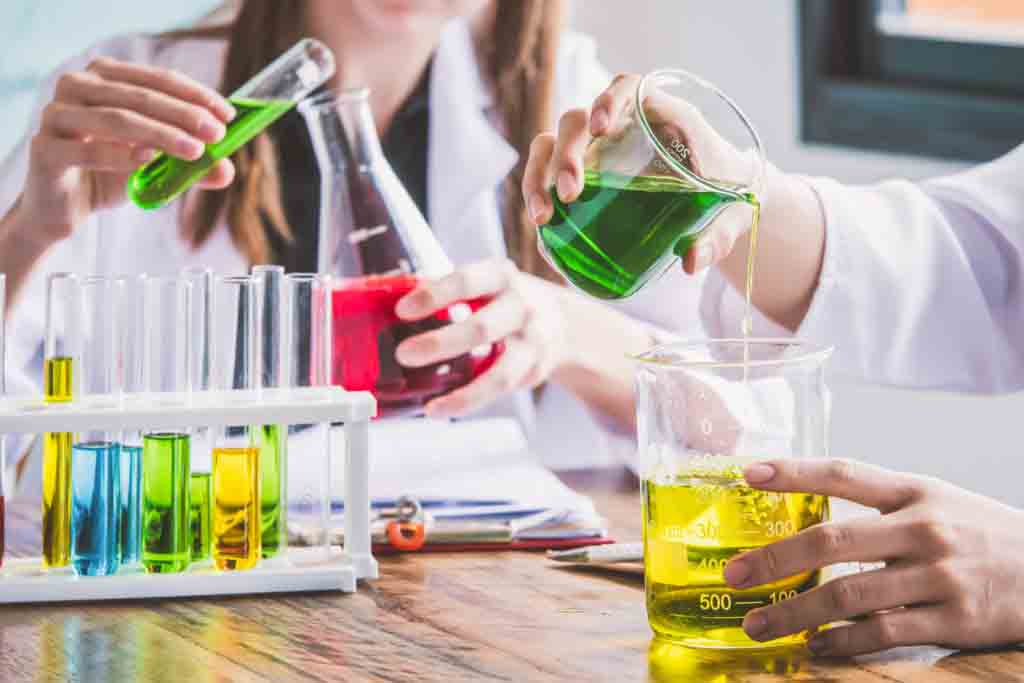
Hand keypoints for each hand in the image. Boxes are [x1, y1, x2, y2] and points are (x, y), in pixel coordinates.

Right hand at [20, 57, 236, 243]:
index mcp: (105, 78)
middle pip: (140, 96)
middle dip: (184, 114)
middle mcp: (77, 87)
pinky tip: (147, 160)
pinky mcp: (45, 150)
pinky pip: (85, 151)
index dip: (195, 95)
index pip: (158, 79)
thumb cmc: (107, 174)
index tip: (228, 115)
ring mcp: (56, 116)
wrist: (63, 207)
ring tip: (195, 151)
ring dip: (161, 134)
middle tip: (216, 134)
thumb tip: (227, 170)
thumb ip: (188, 166)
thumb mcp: (154, 167)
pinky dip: (119, 155)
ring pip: (117, 119)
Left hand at [393, 259, 568, 416]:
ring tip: (429, 404)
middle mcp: (520, 307)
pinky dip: (468, 402)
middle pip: (482, 328)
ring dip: (462, 391)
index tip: (402, 310)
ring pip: (499, 372)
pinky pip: (499, 390)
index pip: (466, 281)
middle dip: (440, 344)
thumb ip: (444, 291)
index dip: (434, 295)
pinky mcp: (532, 370)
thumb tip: (382, 295)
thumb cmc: (505, 301)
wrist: (563, 323)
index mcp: (499, 276)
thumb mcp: (483, 283)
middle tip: (403, 354)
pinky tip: (441, 408)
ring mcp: (531, 341)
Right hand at [521, 73, 756, 273]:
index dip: (610, 98)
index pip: (628, 87)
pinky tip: (543, 227)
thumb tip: (693, 261)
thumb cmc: (726, 192)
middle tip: (570, 195)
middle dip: (566, 154)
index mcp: (660, 116)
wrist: (717, 199)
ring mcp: (596, 149)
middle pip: (577, 121)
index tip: (601, 128)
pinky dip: (539, 194)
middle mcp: (620, 126)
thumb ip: (719, 236)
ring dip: (539, 176)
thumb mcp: (732, 212)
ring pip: (551, 145)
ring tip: (542, 218)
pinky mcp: (583, 173)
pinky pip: (549, 173)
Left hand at [723, 459, 1023, 655]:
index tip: (748, 472)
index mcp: (914, 492)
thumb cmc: (980, 533)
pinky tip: (815, 646)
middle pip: (833, 541)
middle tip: (733, 574)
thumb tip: (808, 518)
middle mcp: (923, 529)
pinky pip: (883, 634)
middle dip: (774, 559)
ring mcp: (938, 577)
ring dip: (796, 612)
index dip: (794, 471)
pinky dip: (841, 643)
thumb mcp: (936, 500)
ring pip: (849, 596)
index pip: (844, 474)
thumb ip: (879, 506)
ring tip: (759, 624)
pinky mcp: (953, 621)